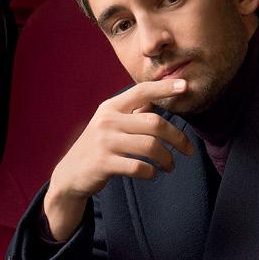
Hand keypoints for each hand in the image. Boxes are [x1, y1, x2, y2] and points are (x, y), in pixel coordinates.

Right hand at [44, 79, 194, 239]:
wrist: (70, 174)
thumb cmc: (99, 147)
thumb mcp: (110, 124)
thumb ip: (132, 112)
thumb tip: (159, 98)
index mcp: (111, 107)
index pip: (141, 91)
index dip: (164, 87)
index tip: (185, 85)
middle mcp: (107, 121)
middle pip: (154, 123)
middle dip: (177, 137)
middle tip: (188, 149)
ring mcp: (105, 142)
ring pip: (150, 147)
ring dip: (167, 159)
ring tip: (170, 166)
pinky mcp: (104, 163)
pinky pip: (139, 167)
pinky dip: (151, 172)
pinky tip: (152, 173)